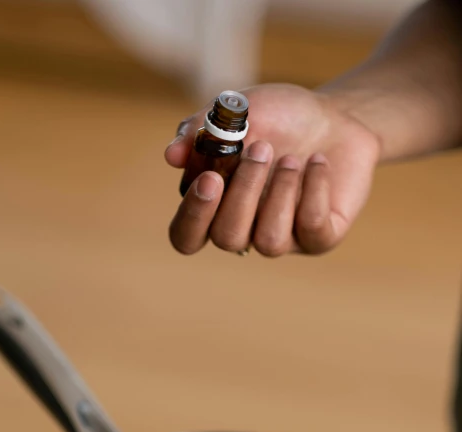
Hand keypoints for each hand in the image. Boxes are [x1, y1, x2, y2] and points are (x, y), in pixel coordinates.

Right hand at [165, 84, 379, 255]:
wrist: (336, 117)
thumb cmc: (279, 118)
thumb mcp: (237, 112)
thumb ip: (200, 131)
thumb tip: (171, 156)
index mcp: (214, 207)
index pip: (186, 237)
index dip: (193, 217)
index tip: (209, 179)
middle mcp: (244, 229)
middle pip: (227, 238)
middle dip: (243, 194)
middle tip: (260, 149)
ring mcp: (283, 238)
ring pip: (268, 241)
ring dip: (279, 193)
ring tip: (291, 157)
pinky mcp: (320, 237)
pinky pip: (312, 229)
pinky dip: (314, 189)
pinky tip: (318, 162)